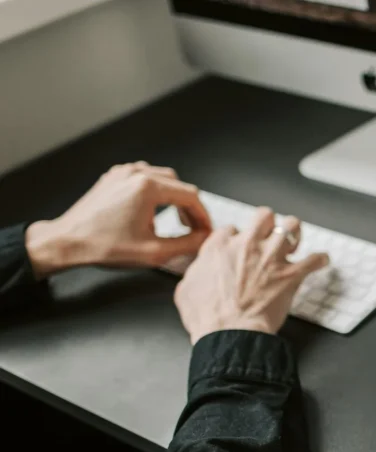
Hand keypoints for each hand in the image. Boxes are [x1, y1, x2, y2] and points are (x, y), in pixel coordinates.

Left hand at [25, 162, 211, 277]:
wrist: (67, 242)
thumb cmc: (104, 246)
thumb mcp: (155, 252)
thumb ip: (188, 244)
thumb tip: (205, 238)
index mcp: (148, 187)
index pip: (191, 196)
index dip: (203, 216)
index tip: (206, 231)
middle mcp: (136, 174)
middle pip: (178, 185)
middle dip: (189, 207)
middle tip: (193, 228)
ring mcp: (122, 173)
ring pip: (162, 178)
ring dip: (173, 197)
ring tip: (175, 219)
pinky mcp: (112, 178)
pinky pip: (143, 177)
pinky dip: (155, 191)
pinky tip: (152, 210)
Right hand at [174, 208, 329, 343]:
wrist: (230, 332)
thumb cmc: (207, 316)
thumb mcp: (186, 288)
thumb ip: (196, 272)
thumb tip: (200, 270)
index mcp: (220, 247)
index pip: (232, 229)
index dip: (237, 238)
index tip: (240, 248)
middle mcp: (248, 245)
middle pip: (264, 216)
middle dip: (269, 223)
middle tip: (271, 235)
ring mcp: (272, 258)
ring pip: (292, 226)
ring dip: (295, 233)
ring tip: (295, 242)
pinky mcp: (291, 274)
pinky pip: (314, 259)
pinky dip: (319, 260)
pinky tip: (321, 261)